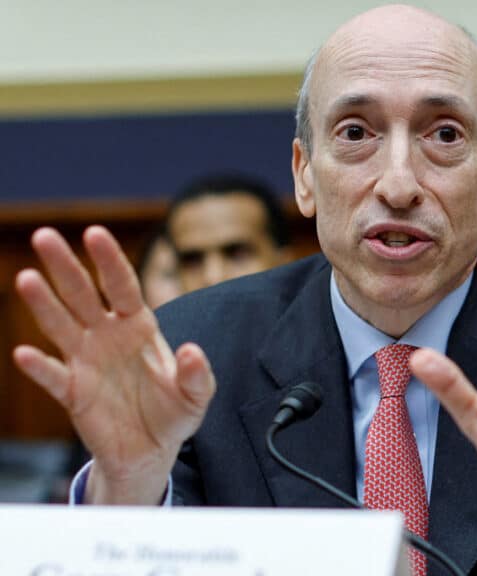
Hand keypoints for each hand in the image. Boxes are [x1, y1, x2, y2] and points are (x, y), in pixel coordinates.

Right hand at [13, 226, 214, 503]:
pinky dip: (39, 366)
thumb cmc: (174, 413)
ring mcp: (86, 361)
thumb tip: (191, 351)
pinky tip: (23, 353)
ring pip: (60, 325)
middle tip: (45, 236)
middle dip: (65, 266)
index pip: (122, 286)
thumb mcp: (197, 396)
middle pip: (82, 295)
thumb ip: (198, 375)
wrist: (151, 450)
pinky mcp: (73, 392)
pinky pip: (53, 376)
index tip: (95, 233)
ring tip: (26, 279)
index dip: (110, 261)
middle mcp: (107, 336)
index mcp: (139, 326)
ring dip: (43, 304)